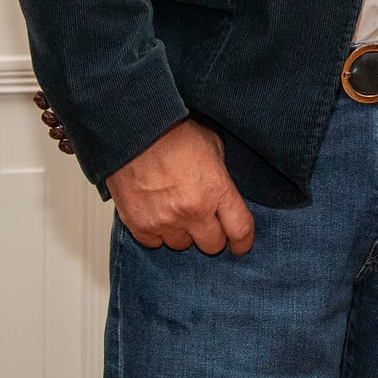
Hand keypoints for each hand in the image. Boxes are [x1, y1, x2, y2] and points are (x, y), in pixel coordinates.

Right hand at [107, 119, 255, 254]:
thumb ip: (221, 176)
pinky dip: (157, 232)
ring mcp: (165, 221)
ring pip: (182, 245)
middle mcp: (193, 211)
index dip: (243, 242)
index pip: (240, 231)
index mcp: (216, 190)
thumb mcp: (212, 146)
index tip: (240, 245)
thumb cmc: (171, 134)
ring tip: (175, 208)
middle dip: (212, 234)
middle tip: (204, 219)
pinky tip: (156, 212)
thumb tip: (223, 194)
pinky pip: (154, 243)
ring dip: (182, 232)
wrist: (134, 131)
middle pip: (212, 245)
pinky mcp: (140, 225)